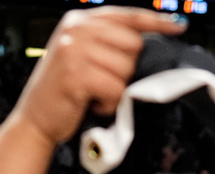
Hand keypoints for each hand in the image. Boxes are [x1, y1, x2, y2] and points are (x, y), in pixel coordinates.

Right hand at [11, 8, 186, 145]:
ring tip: (94, 92)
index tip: (178, 25)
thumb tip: (149, 41)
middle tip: (103, 80)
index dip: (156, 20)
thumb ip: (108, 42)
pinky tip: (92, 102)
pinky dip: (109, 103)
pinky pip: (116, 89)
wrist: (36, 118)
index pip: (127, 16)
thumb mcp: (84, 55)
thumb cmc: (66, 89)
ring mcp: (73, 50)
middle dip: (127, 69)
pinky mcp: (75, 74)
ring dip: (117, 89)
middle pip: (134, 45)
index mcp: (79, 20)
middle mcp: (75, 29)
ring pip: (126, 69)